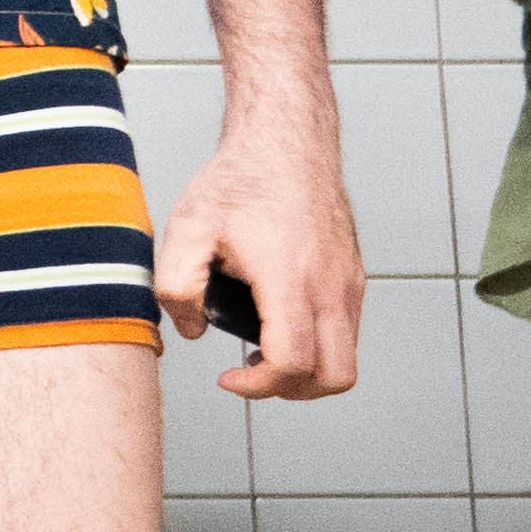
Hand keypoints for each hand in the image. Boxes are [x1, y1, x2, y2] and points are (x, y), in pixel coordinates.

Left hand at [159, 117, 363, 402]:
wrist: (288, 140)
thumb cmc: (240, 181)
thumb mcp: (187, 228)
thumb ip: (177, 287)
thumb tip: (193, 330)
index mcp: (291, 280)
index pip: (293, 363)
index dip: (259, 386)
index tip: (227, 374)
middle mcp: (331, 286)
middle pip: (336, 376)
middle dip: (290, 391)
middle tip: (251, 372)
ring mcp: (349, 282)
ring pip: (347, 358)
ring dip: (308, 372)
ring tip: (262, 352)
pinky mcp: (354, 275)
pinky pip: (348, 331)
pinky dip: (320, 346)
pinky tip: (280, 324)